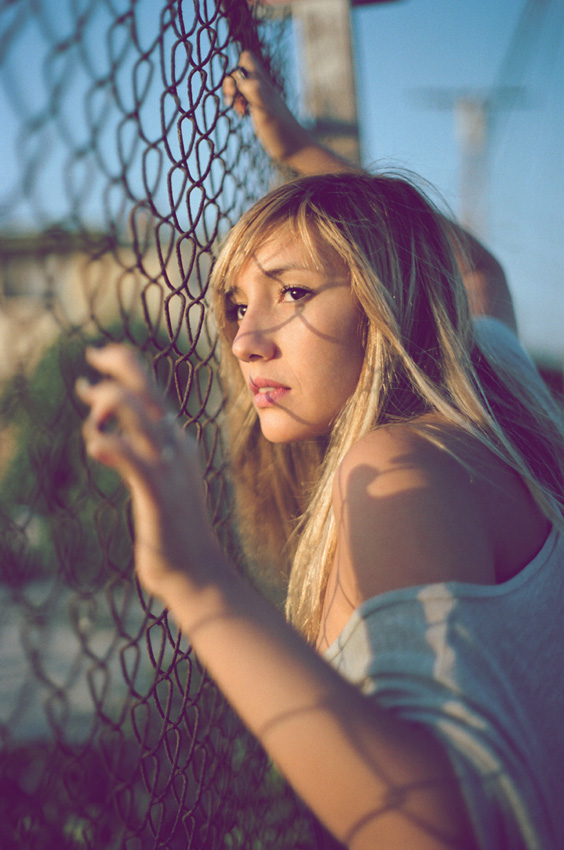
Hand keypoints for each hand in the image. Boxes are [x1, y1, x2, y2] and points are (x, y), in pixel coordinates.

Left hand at [76, 345, 219, 599]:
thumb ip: (150, 451)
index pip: (152, 387)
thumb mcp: (165, 479)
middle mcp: (176, 445)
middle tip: (88, 362)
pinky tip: (94, 445)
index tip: (98, 362)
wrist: (198, 572)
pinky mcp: (158, 492)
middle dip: (117, 364)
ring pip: (136, 413)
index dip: (124, 365)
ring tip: (90, 415)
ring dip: (106, 402)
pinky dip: (109, 444)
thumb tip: (132, 426)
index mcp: (178, 440)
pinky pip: (130, 458)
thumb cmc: (175, 530)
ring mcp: (169, 467)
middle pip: (146, 388)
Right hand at [223, 50, 310, 163]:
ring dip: (235, 95)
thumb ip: (255, 94)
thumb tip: (243, 78)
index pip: (246, 60)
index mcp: (264, 86)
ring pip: (243, 83)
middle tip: (233, 102)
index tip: (234, 95)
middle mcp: (264, 88)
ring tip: (239, 111)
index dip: (234, 74)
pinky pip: (247, 96)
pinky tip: (243, 115)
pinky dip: (241, 103)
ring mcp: (263, 97)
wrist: (298, 150)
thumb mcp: (266, 115)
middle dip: (231, 83)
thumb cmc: (282, 135)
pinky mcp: (263, 108)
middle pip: (242, 69)